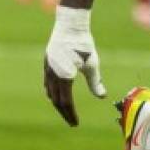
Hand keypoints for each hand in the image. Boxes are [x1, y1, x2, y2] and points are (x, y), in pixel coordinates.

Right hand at [43, 6, 106, 125]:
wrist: (70, 26)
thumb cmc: (84, 44)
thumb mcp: (92, 63)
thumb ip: (95, 82)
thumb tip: (102, 96)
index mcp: (64, 76)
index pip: (66, 102)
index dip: (71, 114)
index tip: (76, 123)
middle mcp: (53, 75)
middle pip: (57, 101)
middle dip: (64, 113)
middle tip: (72, 122)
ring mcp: (48, 70)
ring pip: (50, 93)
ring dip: (58, 104)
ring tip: (66, 111)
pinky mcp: (47, 64)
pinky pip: (47, 84)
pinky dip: (52, 93)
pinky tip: (57, 96)